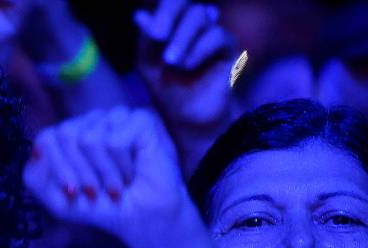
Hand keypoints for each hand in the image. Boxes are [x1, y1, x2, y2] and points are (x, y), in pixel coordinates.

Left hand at [23, 106, 190, 245]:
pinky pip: (114, 141)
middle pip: (66, 135)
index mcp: (71, 133)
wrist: (142, 219)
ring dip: (104, 173)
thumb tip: (37, 149)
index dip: (57, 168)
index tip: (73, 192)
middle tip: (97, 191)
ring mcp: (117, 117)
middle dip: (80, 172)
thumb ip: (34, 178)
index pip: (47, 137)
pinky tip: (132, 174)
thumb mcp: (58, 201)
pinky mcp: (141, 120)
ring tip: (118, 185)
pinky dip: (121, 166)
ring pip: (89, 138)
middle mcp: (93, 121)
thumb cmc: (103, 207)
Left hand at [134, 0, 235, 128]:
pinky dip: (199, 49)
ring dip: (182, 38)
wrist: (187, 115)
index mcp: (172, 21)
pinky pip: (217, 35)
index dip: (163, 10)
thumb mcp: (148, 62)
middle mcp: (193, 22)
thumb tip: (139, 14)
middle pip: (184, 2)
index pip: (170, 2)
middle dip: (169, 16)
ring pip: (200, 14)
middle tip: (158, 37)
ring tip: (172, 62)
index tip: (155, 34)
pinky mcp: (228, 46)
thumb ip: (147, 38)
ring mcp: (211, 31)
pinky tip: (188, 66)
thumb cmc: (165, 87)